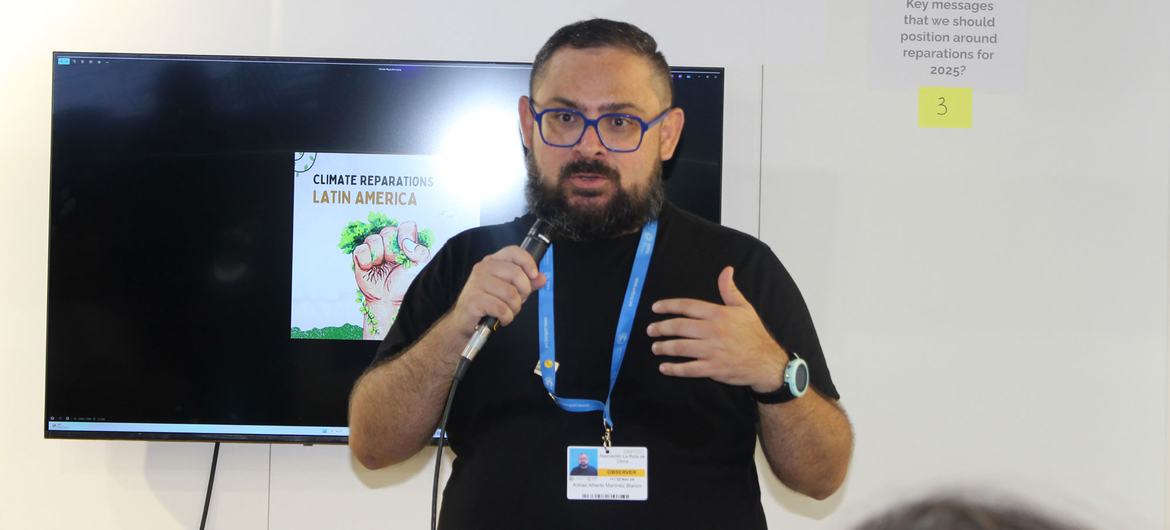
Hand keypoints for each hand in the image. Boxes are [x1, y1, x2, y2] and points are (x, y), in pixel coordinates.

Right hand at [353, 221, 430, 339]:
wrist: (391, 300)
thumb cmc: (406, 284)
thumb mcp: (421, 268)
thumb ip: (421, 252)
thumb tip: (407, 243)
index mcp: (407, 243)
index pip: (406, 227)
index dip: (405, 235)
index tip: (406, 248)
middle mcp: (391, 244)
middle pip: (388, 231)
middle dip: (391, 248)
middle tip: (394, 261)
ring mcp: (375, 250)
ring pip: (373, 239)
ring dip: (378, 254)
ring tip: (382, 266)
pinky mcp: (361, 258)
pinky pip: (360, 249)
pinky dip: (365, 259)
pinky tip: (370, 267)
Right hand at [448, 245, 545, 336]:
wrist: (463, 321)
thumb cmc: (487, 303)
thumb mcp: (509, 290)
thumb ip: (526, 283)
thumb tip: (542, 277)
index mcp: (492, 262)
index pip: (513, 251)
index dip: (528, 262)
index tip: (534, 275)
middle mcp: (483, 269)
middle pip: (516, 274)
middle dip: (524, 292)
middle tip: (518, 301)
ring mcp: (476, 283)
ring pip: (511, 294)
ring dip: (514, 308)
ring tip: (508, 312)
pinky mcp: (474, 300)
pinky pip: (501, 308)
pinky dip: (506, 317)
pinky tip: (502, 319)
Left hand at [647, 266, 787, 391]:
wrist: (766, 362)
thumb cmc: (754, 333)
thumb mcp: (744, 308)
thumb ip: (730, 290)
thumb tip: (726, 270)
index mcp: (718, 314)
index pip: (687, 306)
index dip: (668, 306)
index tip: (655, 308)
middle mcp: (713, 331)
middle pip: (679, 327)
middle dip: (661, 328)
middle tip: (651, 330)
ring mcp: (712, 351)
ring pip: (680, 347)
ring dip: (664, 347)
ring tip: (656, 347)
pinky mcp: (713, 368)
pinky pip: (688, 368)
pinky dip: (674, 368)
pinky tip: (665, 367)